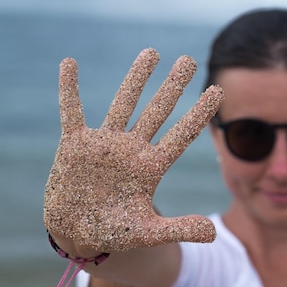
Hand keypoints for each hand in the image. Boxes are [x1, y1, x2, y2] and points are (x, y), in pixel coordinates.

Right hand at [44, 49, 223, 251]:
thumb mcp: (149, 233)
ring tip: (152, 52)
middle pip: (157, 111)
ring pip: (123, 104)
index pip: (182, 135)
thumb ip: (179, 229)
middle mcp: (132, 149)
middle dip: (172, 86)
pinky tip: (69, 64)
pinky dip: (69, 89)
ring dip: (135, 78)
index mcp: (151, 167)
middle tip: (188, 60)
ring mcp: (104, 144)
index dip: (199, 113)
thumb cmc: (117, 233)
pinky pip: (71, 112)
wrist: (80, 234)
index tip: (218, 90)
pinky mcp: (75, 145)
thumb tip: (212, 234)